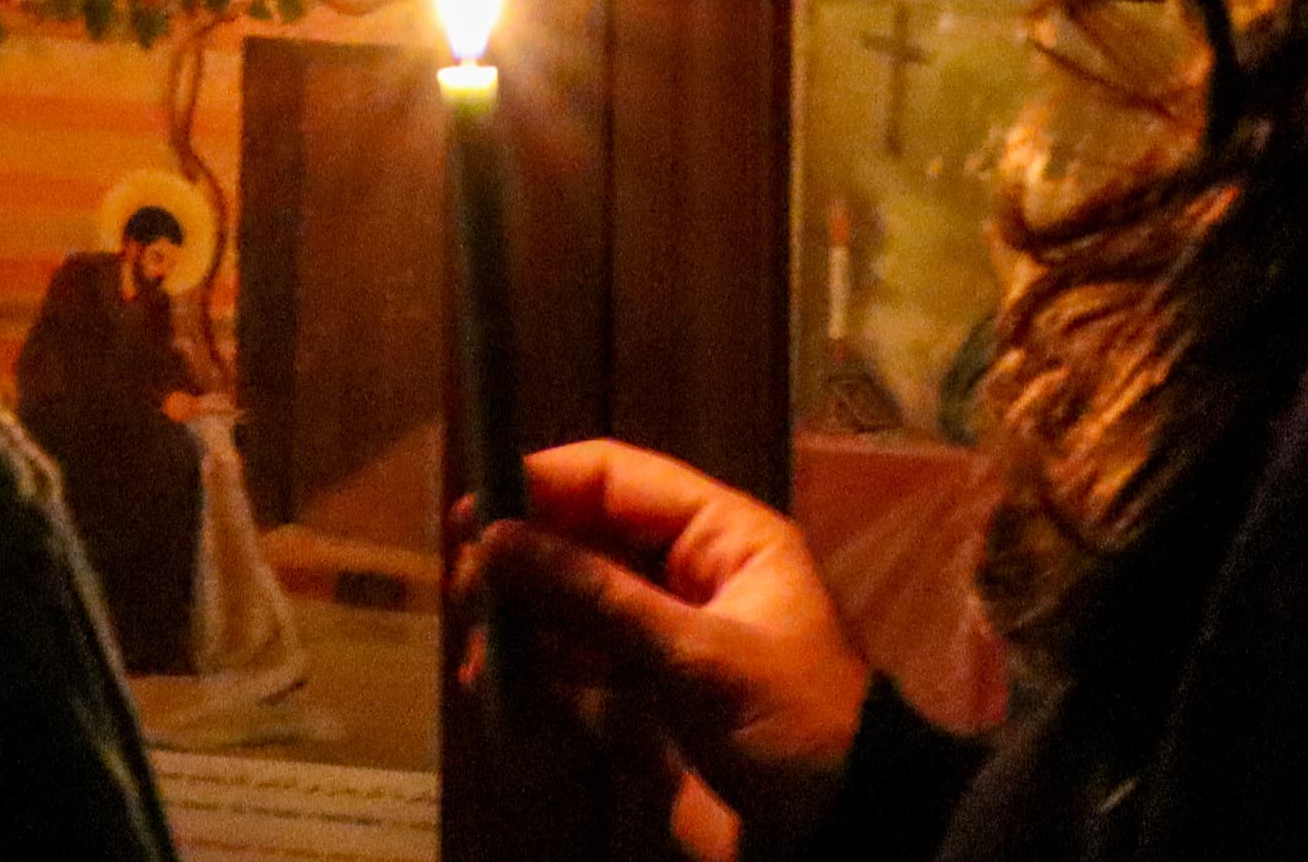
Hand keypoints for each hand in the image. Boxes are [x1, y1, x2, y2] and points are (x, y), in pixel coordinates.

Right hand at [461, 441, 870, 861]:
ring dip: (518, 621)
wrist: (843, 840)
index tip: (474, 509)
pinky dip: (530, 680)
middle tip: (463, 585)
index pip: (617, 481)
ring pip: (569, 612)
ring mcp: (662, 649)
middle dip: (522, 558)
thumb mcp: (697, 653)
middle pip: (584, 543)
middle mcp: (687, 581)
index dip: (544, 484)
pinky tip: (489, 686)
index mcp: (722, 539)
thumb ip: (592, 596)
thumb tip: (494, 538)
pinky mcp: (643, 714)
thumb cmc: (790, 723)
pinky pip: (572, 680)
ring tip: (471, 641)